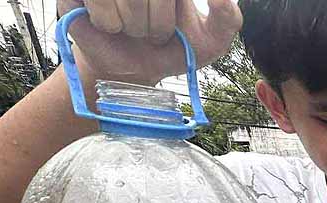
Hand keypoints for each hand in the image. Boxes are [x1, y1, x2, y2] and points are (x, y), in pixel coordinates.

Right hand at [57, 0, 241, 84]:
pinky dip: (108, 21)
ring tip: (132, 29)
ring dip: (133, 24)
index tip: (177, 21)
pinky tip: (109, 24)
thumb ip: (227, 17)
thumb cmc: (173, 49)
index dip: (169, 12)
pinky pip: (98, 0)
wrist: (133, 72)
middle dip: (157, 24)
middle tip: (154, 34)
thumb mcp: (211, 40)